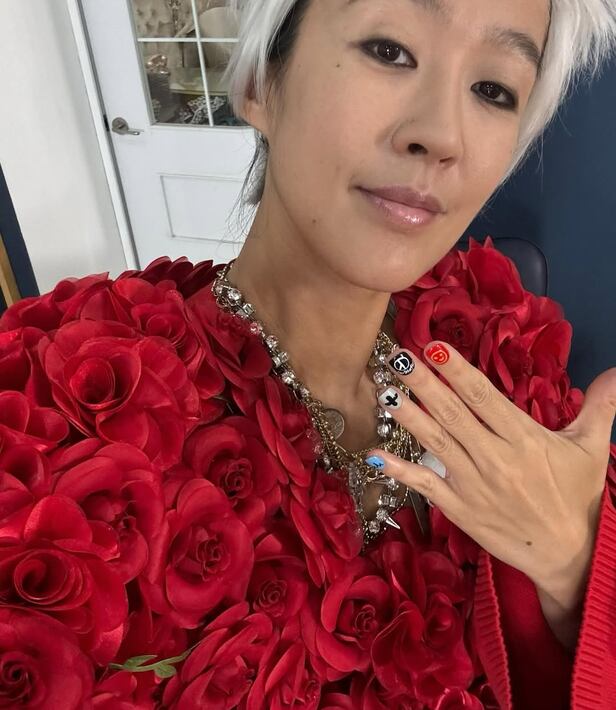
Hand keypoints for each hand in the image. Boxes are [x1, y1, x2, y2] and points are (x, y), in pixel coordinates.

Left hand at [365, 341, 615, 601]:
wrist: (568, 554)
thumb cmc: (577, 497)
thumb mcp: (591, 448)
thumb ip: (600, 405)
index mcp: (524, 439)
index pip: (485, 397)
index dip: (459, 371)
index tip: (434, 346)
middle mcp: (495, 458)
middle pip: (454, 413)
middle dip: (424, 382)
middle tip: (398, 357)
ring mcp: (474, 485)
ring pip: (436, 443)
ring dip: (408, 416)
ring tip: (385, 390)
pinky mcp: (460, 509)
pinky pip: (426, 485)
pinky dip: (400, 471)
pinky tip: (375, 455)